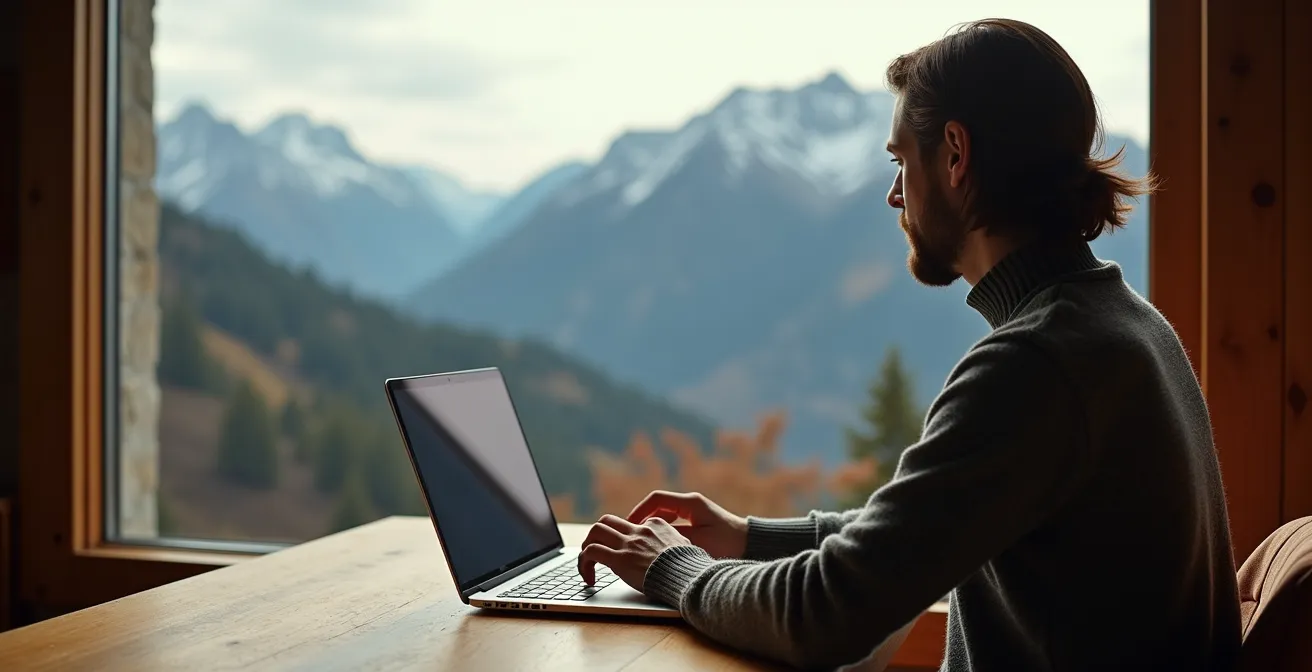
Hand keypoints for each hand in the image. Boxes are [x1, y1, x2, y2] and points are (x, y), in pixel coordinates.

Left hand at [577, 514, 692, 590]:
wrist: (690, 577)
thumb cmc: (690, 567)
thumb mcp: (685, 546)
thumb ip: (672, 543)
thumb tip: (669, 550)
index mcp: (655, 525)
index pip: (628, 524)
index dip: (619, 539)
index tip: (619, 554)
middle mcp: (639, 531)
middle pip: (607, 521)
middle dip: (596, 535)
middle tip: (593, 551)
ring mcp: (629, 544)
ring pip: (595, 531)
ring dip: (586, 546)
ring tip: (586, 563)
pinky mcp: (620, 559)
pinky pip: (591, 552)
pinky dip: (584, 563)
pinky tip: (589, 578)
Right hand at [626, 490, 747, 559]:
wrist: (750, 545)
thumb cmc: (727, 544)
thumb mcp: (698, 542)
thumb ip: (674, 538)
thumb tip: (651, 539)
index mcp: (690, 503)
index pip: (656, 499)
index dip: (639, 510)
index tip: (630, 525)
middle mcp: (691, 503)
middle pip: (658, 506)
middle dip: (644, 520)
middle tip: (632, 535)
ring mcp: (694, 510)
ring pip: (665, 514)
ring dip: (654, 526)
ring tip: (643, 542)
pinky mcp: (697, 520)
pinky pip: (674, 522)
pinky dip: (664, 530)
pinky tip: (660, 545)